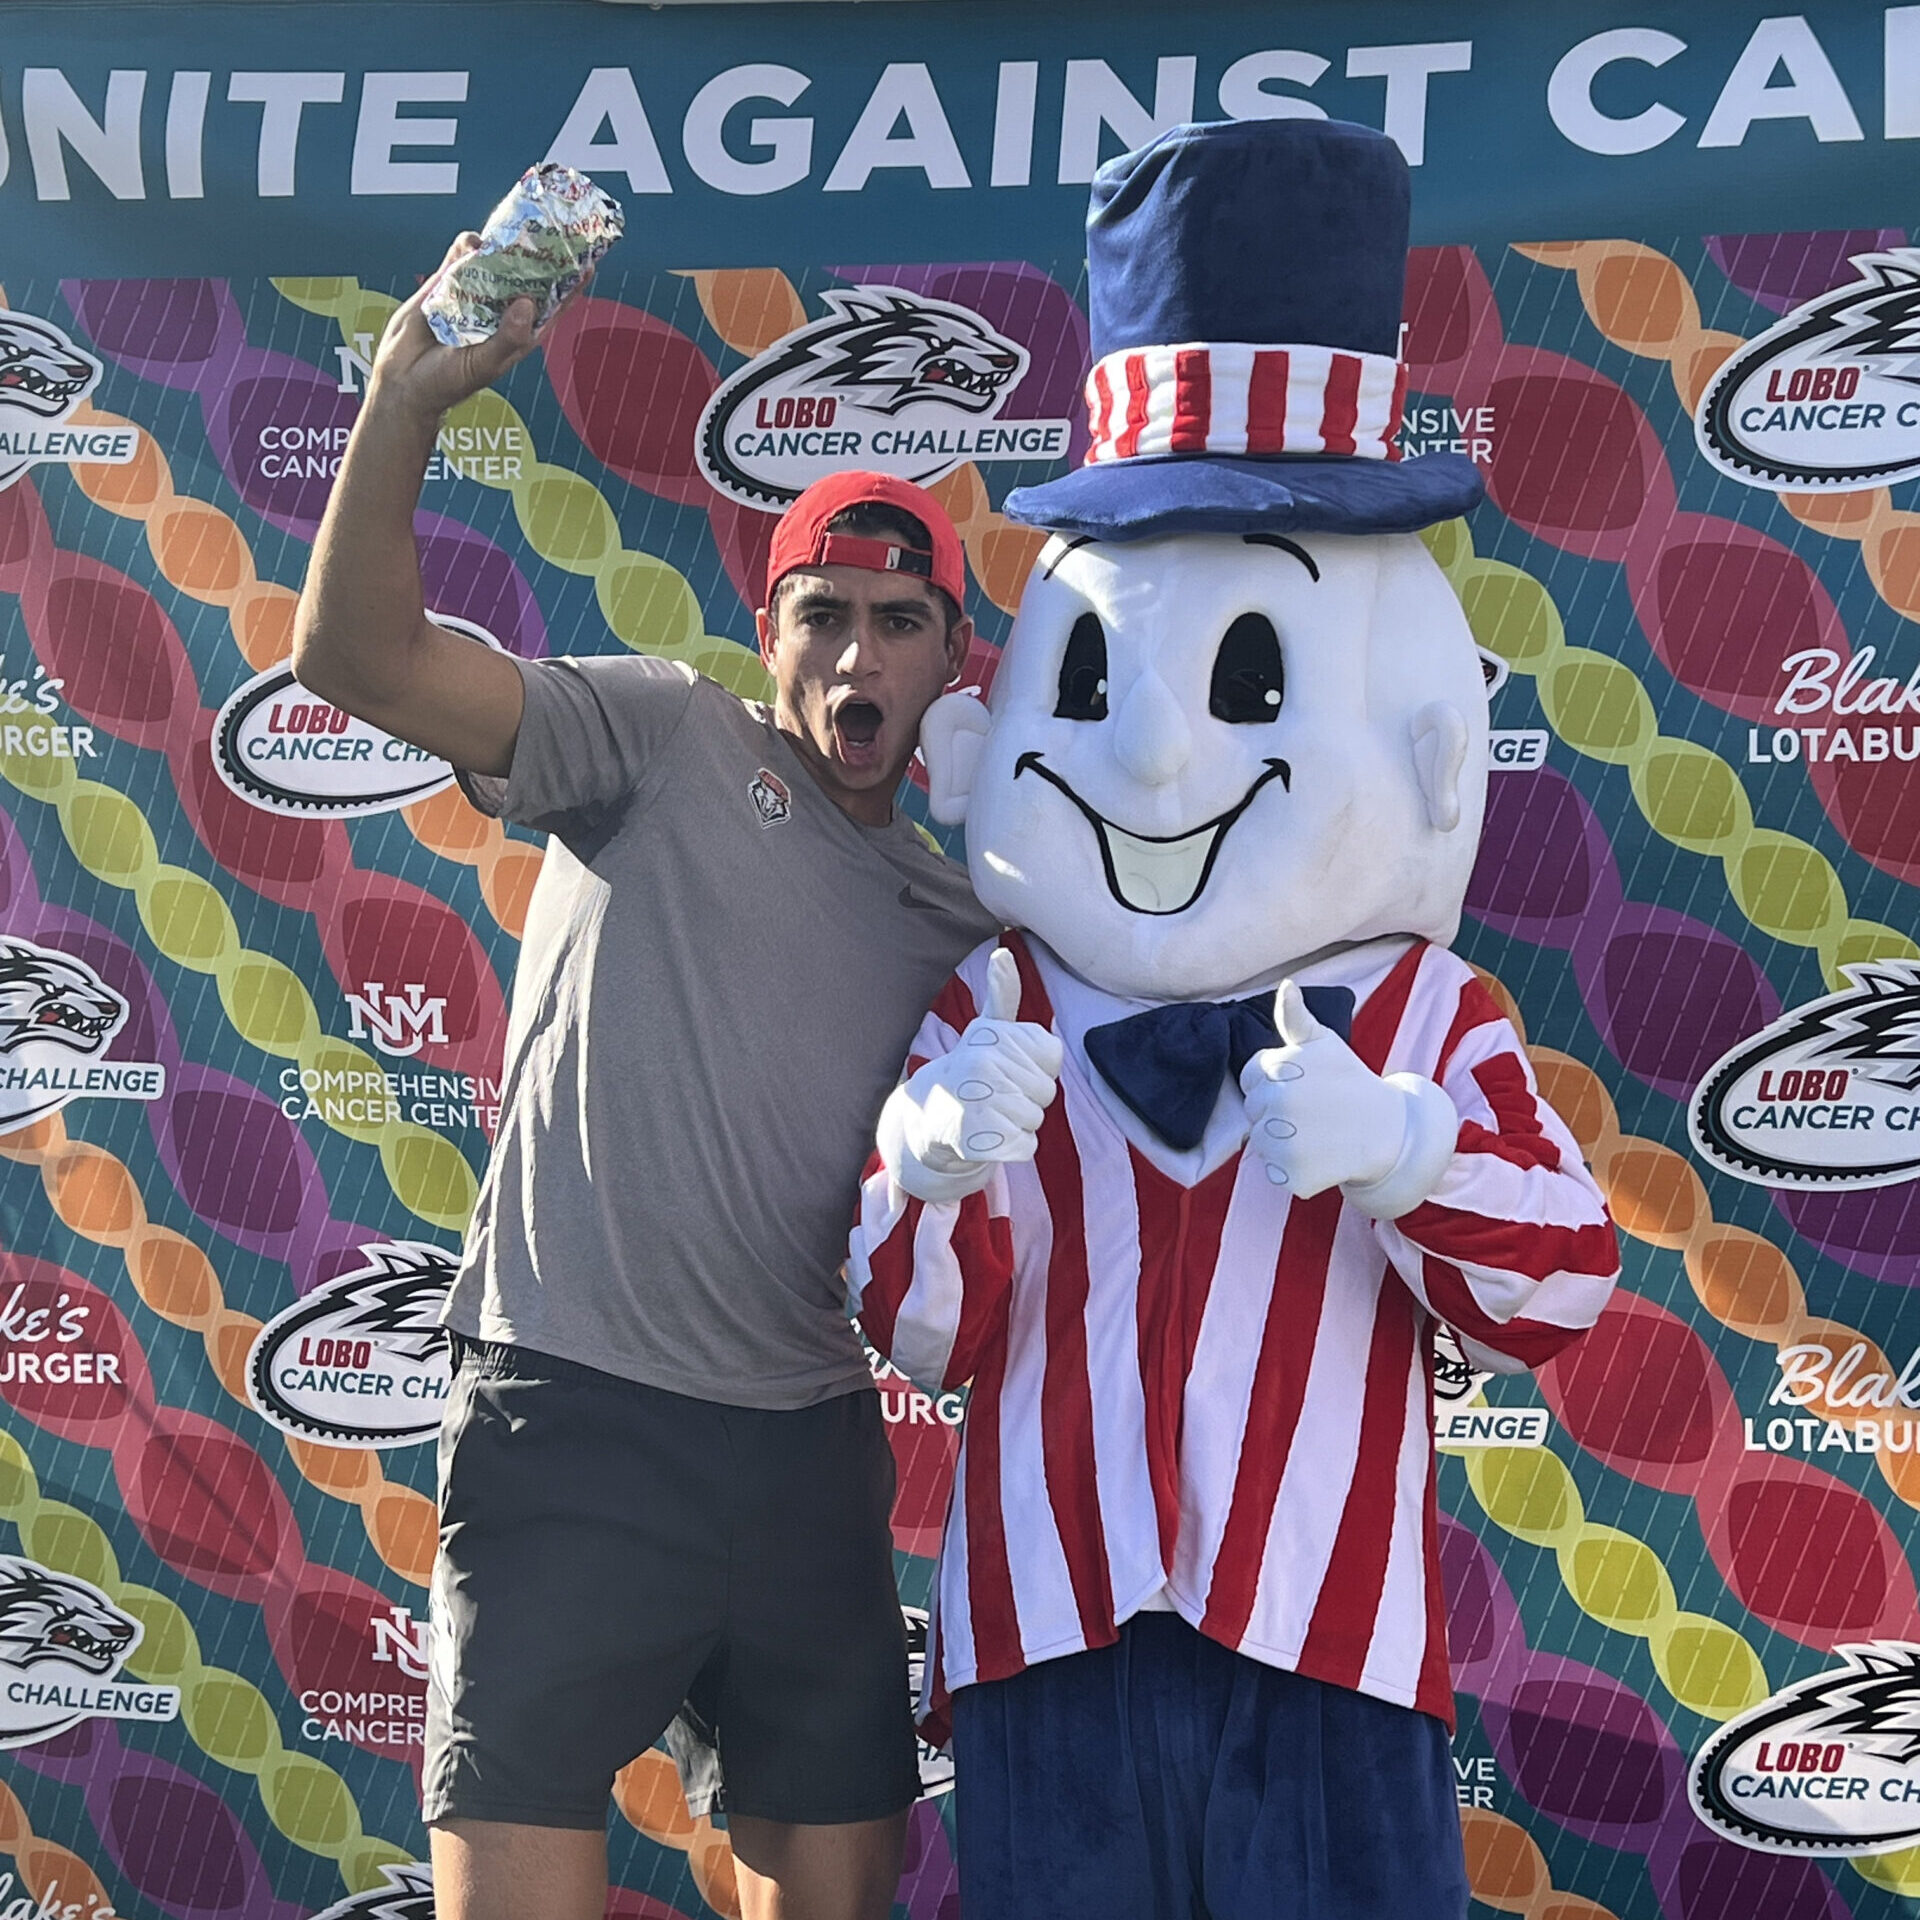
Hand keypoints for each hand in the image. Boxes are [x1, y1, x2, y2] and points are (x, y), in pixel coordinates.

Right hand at [366, 233, 591, 422]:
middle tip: (551, 226)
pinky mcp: (445, 283)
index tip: (589, 261)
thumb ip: (507, 336)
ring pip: (495, 260)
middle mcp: (501, 310)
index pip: (553, 304)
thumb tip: (527, 303)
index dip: (572, 284)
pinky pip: (461, 257)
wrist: (403, 379)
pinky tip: (474, 242)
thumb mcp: (484, 363)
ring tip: (515, 226)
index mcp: (520, 332)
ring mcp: (474, 294)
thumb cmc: (447, 383)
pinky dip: (467, 246)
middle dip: (539, 253)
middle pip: (527, 275)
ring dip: (504, 244)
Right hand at [890, 949, 1063, 1196]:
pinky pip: (1026, 1146)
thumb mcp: (986, 1029)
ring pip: (1036, 1119)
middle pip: (1046, 1092)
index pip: (1051, 1059)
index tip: (1006, 1066)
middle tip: (994, 1094)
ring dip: (1018, 1123)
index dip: (1034, 1067)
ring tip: (988, 1112)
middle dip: (1026, 1098)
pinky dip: (1012, 1147)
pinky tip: (987, 1135)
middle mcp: (983, 1068)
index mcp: (992, 1039)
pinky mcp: (980, 1141)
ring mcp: (980, 1105)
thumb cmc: (969, 1069)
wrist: (928, 1118)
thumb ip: (1002, 994)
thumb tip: (1004, 950)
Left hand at [1238, 981, 1410, 1199]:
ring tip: (1319, 1134)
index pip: (1250, 1078)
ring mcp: (1284, 1141)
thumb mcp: (1325, 1044)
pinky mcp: (1292, 1176)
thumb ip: (1296, 1018)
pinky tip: (1322, 1158)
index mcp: (1279, 1068)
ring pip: (1261, 1144)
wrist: (1390, 1132)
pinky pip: (1275, 1173)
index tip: (1305, 1088)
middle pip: (1253, 1112)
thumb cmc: (1350, 1082)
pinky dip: (1294, 1171)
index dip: (1274, 1084)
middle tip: (1316, 1112)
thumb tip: (1287, 985)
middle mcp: (1278, 1102)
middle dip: (1277, 1112)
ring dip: (1283, 1143)